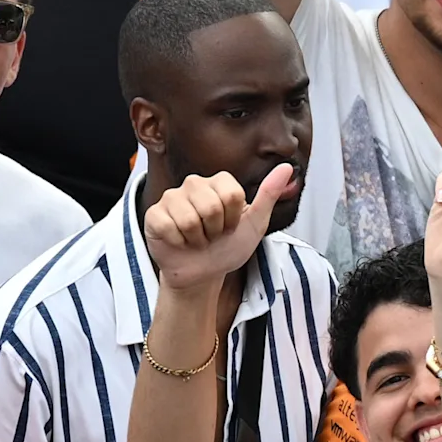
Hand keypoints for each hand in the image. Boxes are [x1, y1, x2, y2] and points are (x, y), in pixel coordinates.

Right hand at [141, 164, 293, 292]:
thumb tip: (287, 167)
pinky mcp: (154, 214)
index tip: (230, 227)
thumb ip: (269, 194)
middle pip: (210, 206)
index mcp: (218, 182)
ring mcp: (171, 198)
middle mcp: (194, 184)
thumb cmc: (227, 248)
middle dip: (215, 230)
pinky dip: (179, 242)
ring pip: (190, 218)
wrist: (203, 274)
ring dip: (197, 239)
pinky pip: (169, 226)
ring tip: (197, 239)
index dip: (233, 219)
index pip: (232, 195)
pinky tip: (180, 242)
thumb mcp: (254, 224)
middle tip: (212, 235)